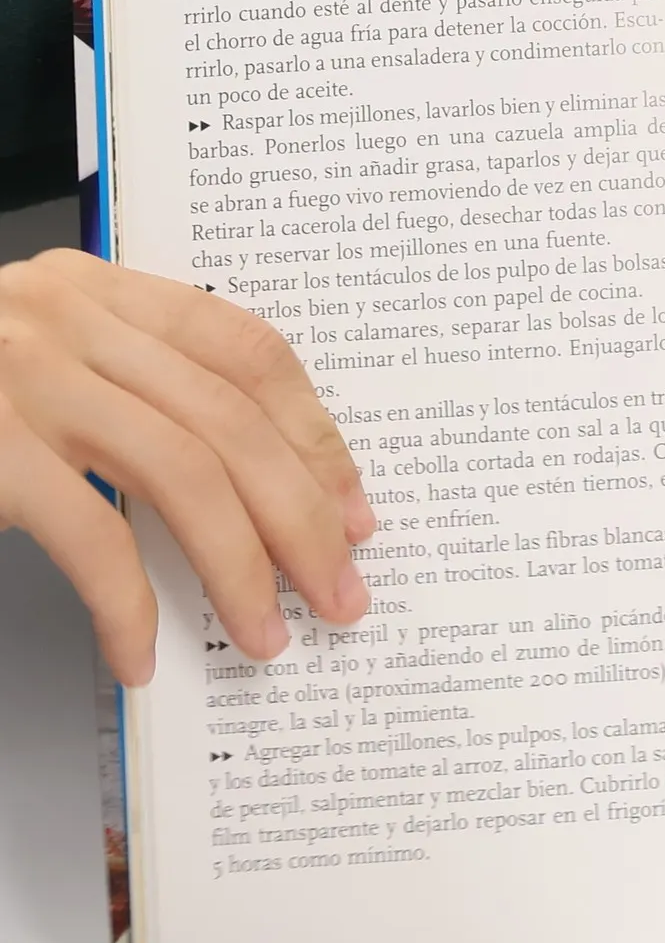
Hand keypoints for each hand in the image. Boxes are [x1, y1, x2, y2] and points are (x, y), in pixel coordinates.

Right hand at [0, 250, 374, 686]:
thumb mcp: (33, 360)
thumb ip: (126, 392)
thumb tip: (251, 494)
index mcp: (91, 288)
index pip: (246, 349)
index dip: (314, 434)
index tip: (354, 507)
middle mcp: (63, 315)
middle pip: (233, 421)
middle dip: (303, 519)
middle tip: (341, 593)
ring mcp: (18, 375)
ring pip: (185, 475)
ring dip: (242, 569)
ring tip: (269, 634)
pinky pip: (90, 534)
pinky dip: (128, 606)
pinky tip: (141, 654)